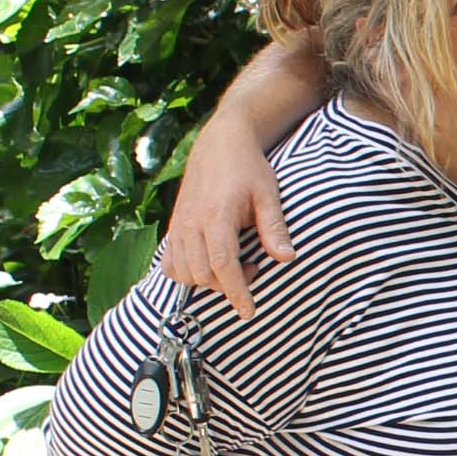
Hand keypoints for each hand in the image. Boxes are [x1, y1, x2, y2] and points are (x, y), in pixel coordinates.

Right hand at [161, 121, 293, 320]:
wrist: (220, 145)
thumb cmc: (248, 169)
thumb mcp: (268, 195)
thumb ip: (274, 228)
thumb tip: (286, 258)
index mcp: (216, 215)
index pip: (222, 265)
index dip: (236, 291)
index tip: (248, 310)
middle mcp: (191, 223)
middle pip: (202, 274)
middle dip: (228, 285)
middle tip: (254, 268)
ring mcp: (179, 226)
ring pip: (184, 273)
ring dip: (209, 281)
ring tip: (235, 265)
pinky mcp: (174, 228)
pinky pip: (170, 264)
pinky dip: (187, 274)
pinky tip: (210, 265)